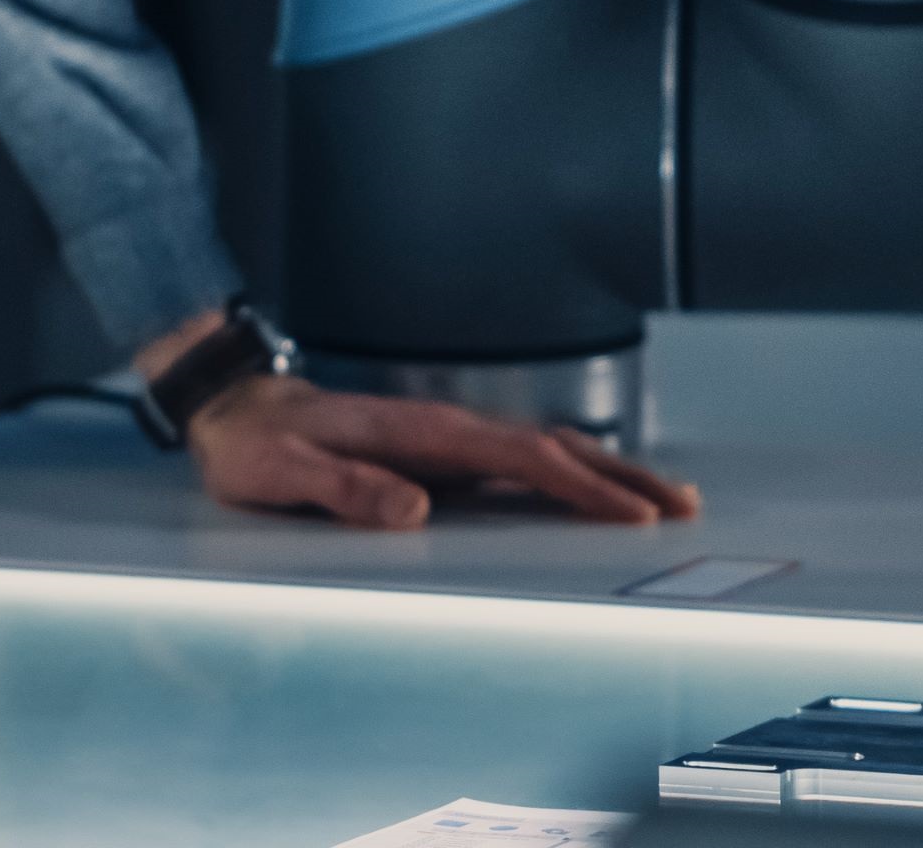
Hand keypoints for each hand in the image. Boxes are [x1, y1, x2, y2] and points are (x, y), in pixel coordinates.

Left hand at [182, 371, 700, 530]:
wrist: (239, 408)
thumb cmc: (258, 446)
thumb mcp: (284, 473)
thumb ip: (345, 489)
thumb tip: (416, 510)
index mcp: (422, 432)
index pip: (521, 457)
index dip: (580, 486)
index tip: (630, 514)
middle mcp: (447, 428)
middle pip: (553, 448)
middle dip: (622, 476)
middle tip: (683, 506)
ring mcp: (449, 439)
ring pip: (545, 451)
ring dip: (607, 473)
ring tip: (666, 498)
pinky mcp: (443, 454)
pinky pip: (522, 463)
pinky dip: (570, 474)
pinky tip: (593, 491)